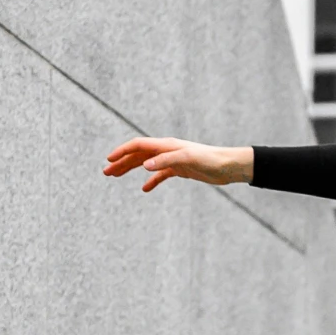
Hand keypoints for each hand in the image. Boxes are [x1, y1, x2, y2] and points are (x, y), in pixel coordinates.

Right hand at [103, 137, 252, 190]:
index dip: (122, 151)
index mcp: (166, 145)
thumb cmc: (211, 160)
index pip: (138, 145)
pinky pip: (161, 174)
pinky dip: (152, 181)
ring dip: (131, 169)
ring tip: (116, 177)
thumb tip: (144, 165)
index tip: (109, 161)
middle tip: (106, 173)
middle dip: (121, 162)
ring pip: (146, 164)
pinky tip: (145, 189)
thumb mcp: (188, 160)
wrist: (230, 166)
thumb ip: (166, 161)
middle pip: (139, 155)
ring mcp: (173, 160)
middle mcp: (167, 150)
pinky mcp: (181, 169)